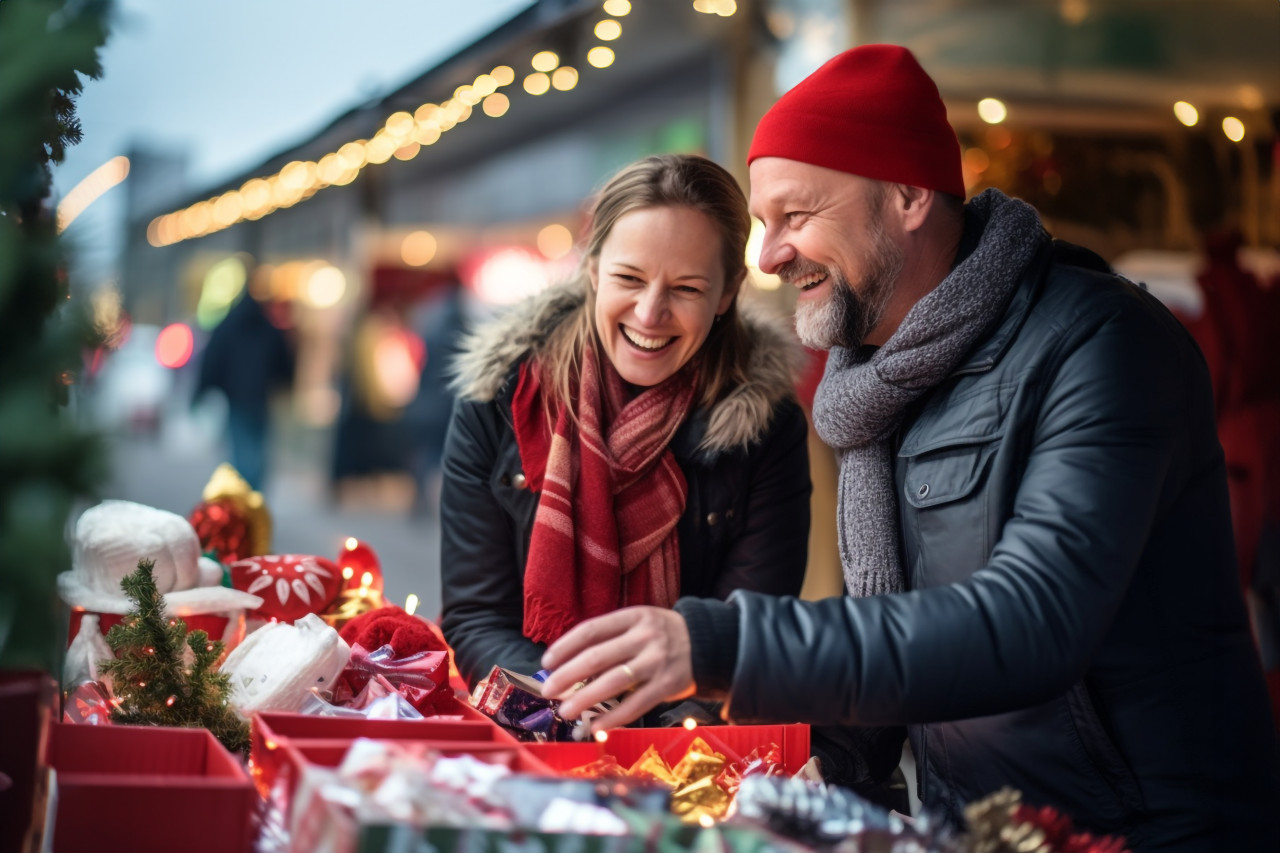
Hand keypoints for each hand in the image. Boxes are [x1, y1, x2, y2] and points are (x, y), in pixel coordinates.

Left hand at [541, 606, 694, 731]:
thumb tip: (569, 664)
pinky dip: (613, 717)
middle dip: (567, 675)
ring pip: (613, 682)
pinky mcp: (667, 685)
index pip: (591, 630)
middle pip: (597, 657)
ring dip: (585, 699)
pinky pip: (636, 704)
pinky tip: (595, 726)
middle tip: (548, 691)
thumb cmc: (663, 635)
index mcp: (633, 616)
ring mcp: (656, 661)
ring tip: (565, 712)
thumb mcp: (640, 623)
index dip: (565, 646)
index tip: (546, 662)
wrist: (709, 644)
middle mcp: (644, 637)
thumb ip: (611, 638)